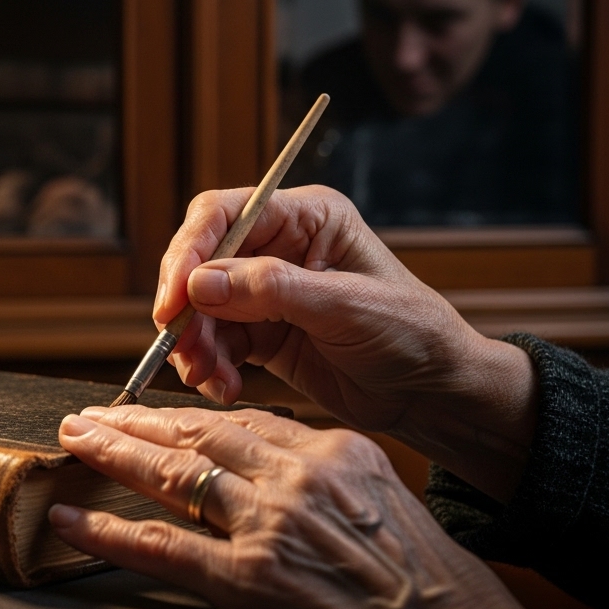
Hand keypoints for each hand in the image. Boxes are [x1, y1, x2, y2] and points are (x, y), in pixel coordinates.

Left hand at [52, 405, 550, 608]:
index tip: (157, 415)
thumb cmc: (438, 589)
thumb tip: (280, 473)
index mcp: (335, 451)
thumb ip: (330, 481)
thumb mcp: (387, 506)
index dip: (189, 417)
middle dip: (137, 420)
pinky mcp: (248, 581)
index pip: (245, 421)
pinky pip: (161, 547)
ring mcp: (270, 525)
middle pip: (199, 433)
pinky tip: (69, 519)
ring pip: (173, 475)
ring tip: (75, 440)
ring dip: (113, 454)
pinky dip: (106, 531)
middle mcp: (298, 476)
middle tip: (93, 414)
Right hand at [156, 186, 537, 500]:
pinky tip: (226, 387)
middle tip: (181, 347)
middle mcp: (279, 247)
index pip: (223, 214)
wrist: (433, 394)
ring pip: (201, 308)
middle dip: (186, 308)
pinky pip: (216, 343)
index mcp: (305, 217)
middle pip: (201, 263)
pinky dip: (211, 367)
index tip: (174, 298)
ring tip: (208, 377)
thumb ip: (272, 289)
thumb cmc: (412, 335)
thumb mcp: (346, 306)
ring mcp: (266, 293)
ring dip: (196, 344)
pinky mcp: (262, 334)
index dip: (190, 251)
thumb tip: (200, 283)